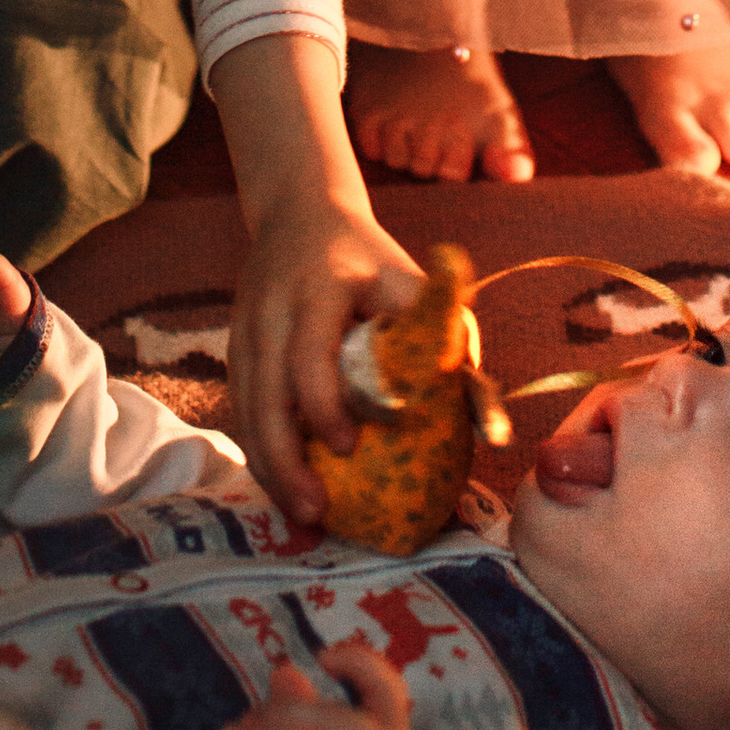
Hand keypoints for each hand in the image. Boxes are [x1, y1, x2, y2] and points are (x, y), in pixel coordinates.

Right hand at [230, 191, 424, 530]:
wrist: (300, 213)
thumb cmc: (374, 263)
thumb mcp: (420, 288)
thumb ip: (457, 350)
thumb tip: (496, 434)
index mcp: (319, 286)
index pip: (309, 350)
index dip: (324, 401)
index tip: (347, 445)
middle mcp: (272, 307)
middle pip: (266, 392)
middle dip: (286, 457)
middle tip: (317, 511)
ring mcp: (245, 329)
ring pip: (247, 408)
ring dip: (269, 466)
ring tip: (302, 515)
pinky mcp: (234, 349)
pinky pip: (241, 408)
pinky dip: (259, 451)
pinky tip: (283, 486)